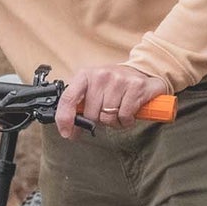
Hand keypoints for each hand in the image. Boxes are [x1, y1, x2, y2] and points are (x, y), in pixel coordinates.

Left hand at [54, 64, 170, 138]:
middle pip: (91, 114)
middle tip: (106, 112)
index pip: (68, 98)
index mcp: (85, 75)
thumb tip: (69, 131)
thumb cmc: (113, 84)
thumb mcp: (93, 89)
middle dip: (98, 119)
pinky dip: (126, 121)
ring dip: (114, 122)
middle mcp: (100, 75)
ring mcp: (118, 80)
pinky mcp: (135, 86)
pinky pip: (124, 116)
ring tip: (118, 112)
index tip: (65, 132)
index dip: (64, 118)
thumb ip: (79, 107)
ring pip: (108, 117)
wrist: (142, 72)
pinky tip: (129, 113)